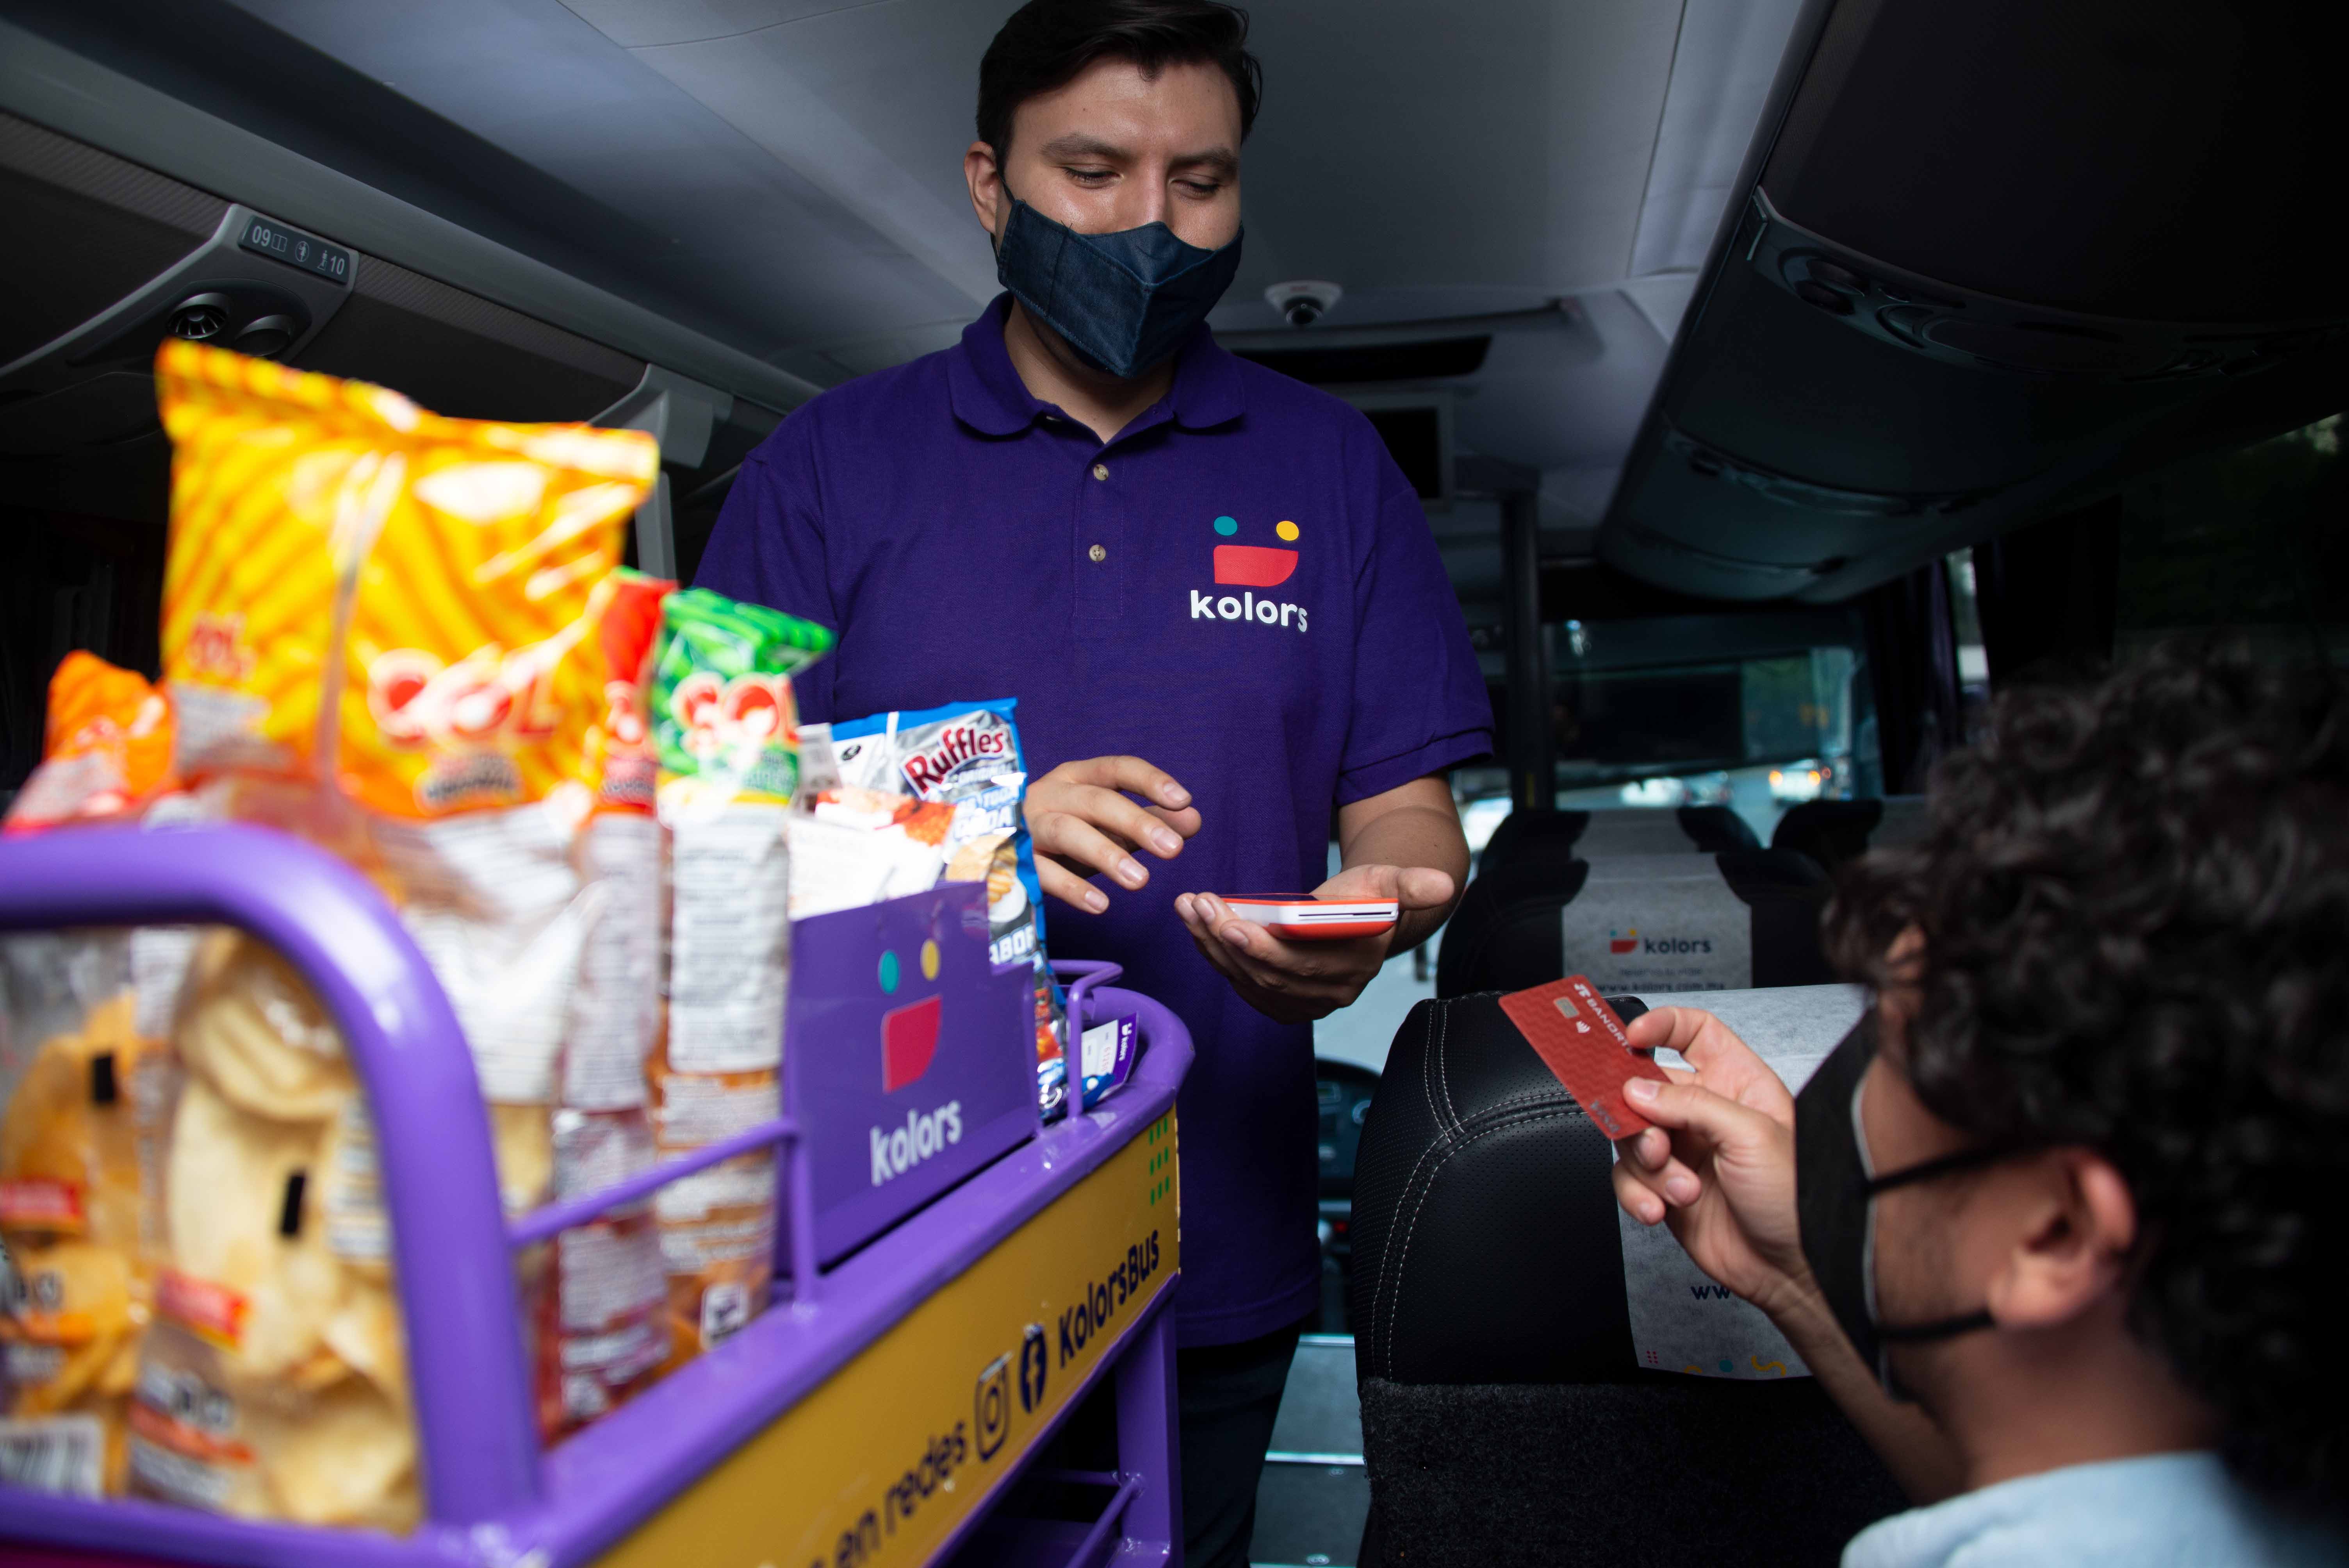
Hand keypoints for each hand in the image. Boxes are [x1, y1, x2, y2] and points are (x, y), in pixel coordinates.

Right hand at [1024, 755, 1199, 911]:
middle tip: (1173, 849)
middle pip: (1095, 800)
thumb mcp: (1104, 826)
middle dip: (1136, 822)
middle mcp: (1049, 794)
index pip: (1116, 769)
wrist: (987, 852)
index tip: (1183, 801)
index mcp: (1075, 777)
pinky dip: (1071, 888)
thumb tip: (1193, 819)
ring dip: (1106, 854)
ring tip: (1141, 881)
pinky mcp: (1012, 860)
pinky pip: (1042, 872)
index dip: (1150, 781)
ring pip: (1067, 832)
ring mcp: (1027, 826)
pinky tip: (1100, 905)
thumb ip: (1147, 822)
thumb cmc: (1059, 835)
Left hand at [1174, 863, 1454, 1025]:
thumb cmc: (1373, 894)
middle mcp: (1331, 992)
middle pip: (1268, 973)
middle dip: (1226, 939)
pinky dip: (1214, 955)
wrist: (1365, 918)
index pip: (1303, 964)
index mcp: (1357, 964)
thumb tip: (1448, 884)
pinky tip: (1196, 926)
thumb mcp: (1393, 881)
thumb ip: (1414, 885)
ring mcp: (1304, 1001)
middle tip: (1198, 905)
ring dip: (1211, 945)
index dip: (1265, 947)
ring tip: (1189, 907)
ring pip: (1248, 980)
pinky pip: (1241, 983)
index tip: (1230, 922)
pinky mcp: (1283, 1000)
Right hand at [1609, 1007, 1816, 1319]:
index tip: (1632, 1037)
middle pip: (1646, 1087)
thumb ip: (1690, 1104)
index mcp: (1737, 1084)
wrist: (1794, 1270)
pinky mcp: (1666, 1189)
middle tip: (1652, 1138)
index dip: (1660, 1026)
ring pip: (1631, 1136)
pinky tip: (1662, 1208)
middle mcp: (1707, 1114)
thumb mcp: (1751, 1135)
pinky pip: (1628, 1179)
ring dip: (1648, 1166)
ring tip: (1681, 1188)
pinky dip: (1637, 1194)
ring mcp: (1685, 1152)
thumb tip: (1638, 1090)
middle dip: (1637, 1113)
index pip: (1692, 1033)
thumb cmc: (1798, 1199)